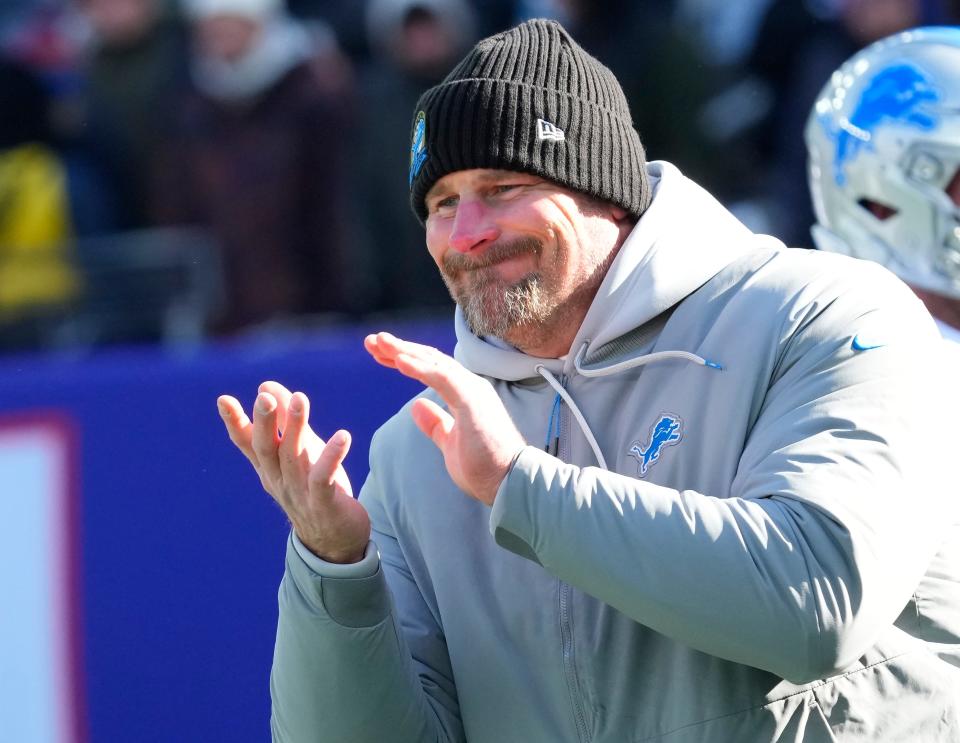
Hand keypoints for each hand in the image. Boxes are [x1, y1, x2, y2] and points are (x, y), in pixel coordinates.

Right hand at [217, 381, 369, 562]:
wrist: (333, 542)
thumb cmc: (314, 488)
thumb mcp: (298, 453)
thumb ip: (283, 422)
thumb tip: (266, 386)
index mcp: (268, 468)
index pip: (247, 443)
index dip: (235, 422)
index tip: (223, 399)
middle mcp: (279, 480)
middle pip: (267, 448)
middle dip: (264, 421)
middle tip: (263, 396)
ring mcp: (299, 493)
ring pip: (294, 457)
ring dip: (296, 427)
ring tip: (300, 399)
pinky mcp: (323, 504)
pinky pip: (324, 478)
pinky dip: (331, 457)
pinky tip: (343, 436)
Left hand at [365, 332, 525, 505]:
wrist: (510, 483)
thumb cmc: (485, 467)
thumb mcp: (450, 443)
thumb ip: (436, 424)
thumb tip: (417, 406)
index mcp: (465, 395)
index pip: (432, 369)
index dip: (405, 360)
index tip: (380, 356)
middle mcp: (470, 386)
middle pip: (430, 360)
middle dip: (399, 349)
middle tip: (371, 340)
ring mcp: (473, 391)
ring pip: (434, 362)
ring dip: (405, 351)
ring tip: (379, 342)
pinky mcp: (472, 400)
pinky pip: (442, 378)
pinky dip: (420, 367)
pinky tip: (399, 360)